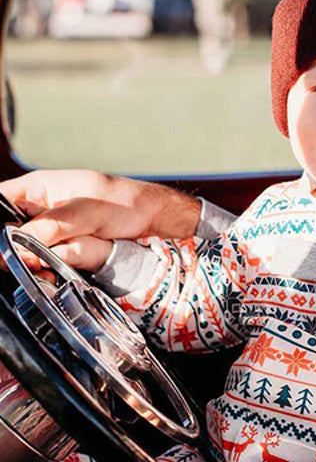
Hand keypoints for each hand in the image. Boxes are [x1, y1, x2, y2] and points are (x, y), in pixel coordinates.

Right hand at [0, 169, 200, 271]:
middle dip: (15, 249)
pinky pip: (44, 264)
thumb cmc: (126, 203)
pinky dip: (47, 270)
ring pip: (24, 252)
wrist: (154, 221)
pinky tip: (55, 272)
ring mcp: (50, 233)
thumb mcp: (88, 210)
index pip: (0, 203)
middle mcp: (39, 211)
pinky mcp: (61, 252)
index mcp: (37, 189)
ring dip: (32, 262)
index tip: (4, 243)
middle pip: (7, 233)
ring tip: (46, 266)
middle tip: (30, 258)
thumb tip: (21, 242)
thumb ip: (53, 225)